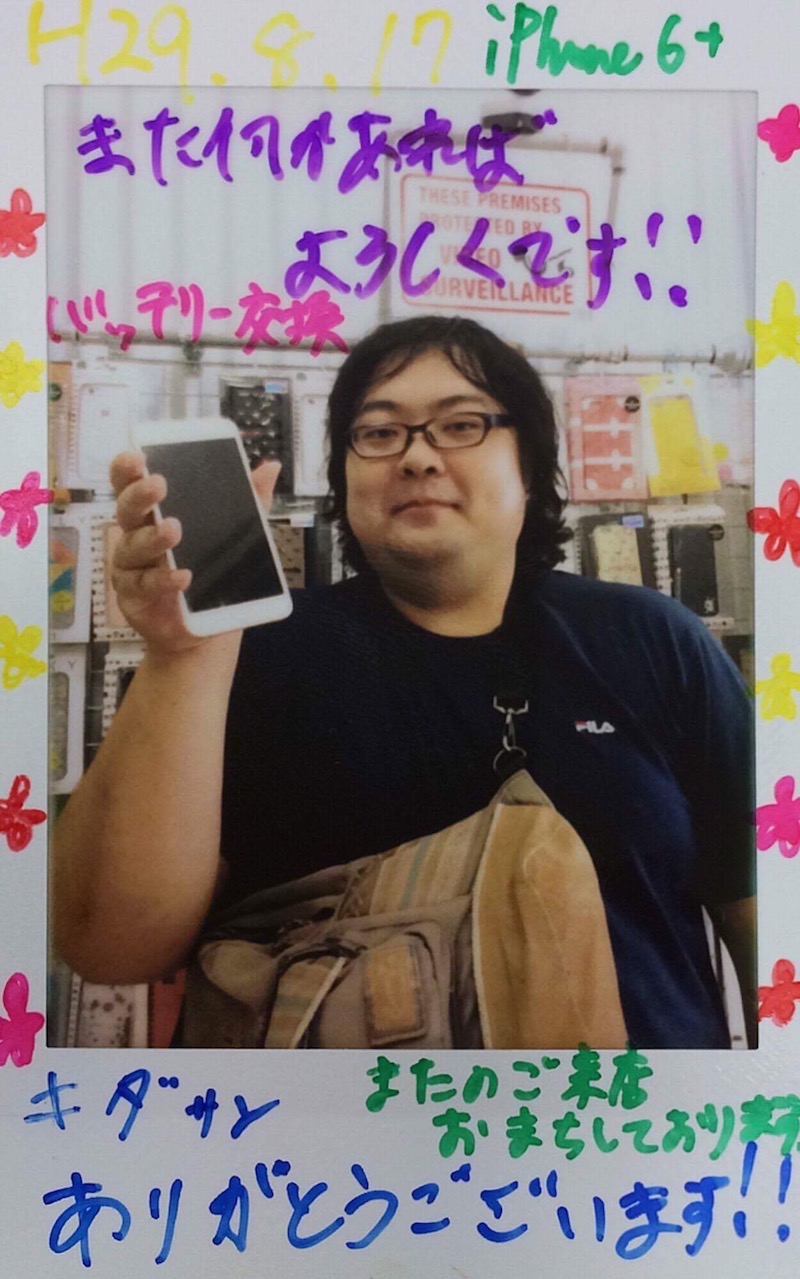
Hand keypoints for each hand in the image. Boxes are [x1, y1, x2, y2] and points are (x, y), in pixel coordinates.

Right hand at [109, 451, 280, 654]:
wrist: (206, 629)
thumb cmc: (211, 574)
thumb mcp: (236, 535)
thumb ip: (249, 501)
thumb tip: (271, 467)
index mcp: (154, 514)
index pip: (132, 486)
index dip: (127, 471)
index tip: (137, 458)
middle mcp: (136, 535)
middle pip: (127, 510)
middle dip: (139, 495)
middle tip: (158, 485)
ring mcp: (131, 566)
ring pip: (133, 547)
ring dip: (153, 538)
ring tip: (173, 530)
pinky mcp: (134, 596)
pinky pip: (144, 584)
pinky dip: (163, 580)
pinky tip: (182, 577)